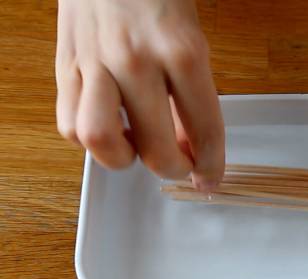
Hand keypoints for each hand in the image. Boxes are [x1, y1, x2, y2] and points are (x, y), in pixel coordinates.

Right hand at [56, 0, 223, 190]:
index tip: (210, 178)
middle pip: (155, 148)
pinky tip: (108, 125)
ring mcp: (95, 62)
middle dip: (173, 169)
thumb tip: (189, 144)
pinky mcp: (64, 63)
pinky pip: (69, 123)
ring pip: (99, 141)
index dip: (211, 165)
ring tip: (136, 148)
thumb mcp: (191, 40)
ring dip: (122, 159)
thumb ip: (191, 94)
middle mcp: (137, 60)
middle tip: (178, 165)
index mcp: (182, 52)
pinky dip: (88, 139)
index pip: (205, 129)